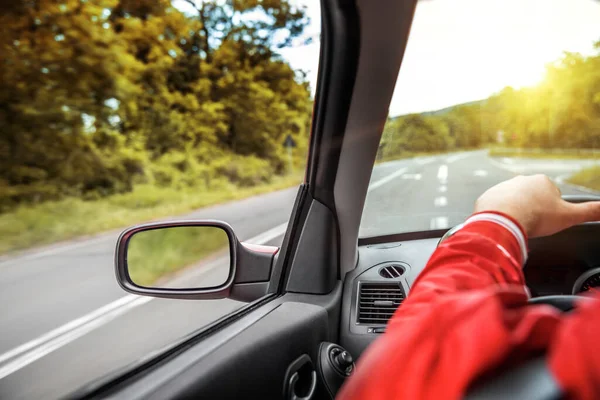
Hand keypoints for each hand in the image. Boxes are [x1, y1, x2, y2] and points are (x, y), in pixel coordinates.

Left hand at [474, 174, 599, 237]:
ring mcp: (502, 187)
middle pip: (532, 198)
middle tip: (533, 224)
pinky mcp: (488, 197)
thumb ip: (591, 212)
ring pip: (513, 202)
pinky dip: (499, 216)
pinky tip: (503, 224)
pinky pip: (495, 207)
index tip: (547, 220)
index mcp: (543, 181)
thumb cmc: (536, 217)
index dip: (552, 211)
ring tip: (518, 225)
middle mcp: (521, 180)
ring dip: (515, 213)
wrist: (503, 220)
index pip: (552, 196)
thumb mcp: (569, 216)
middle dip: (533, 210)